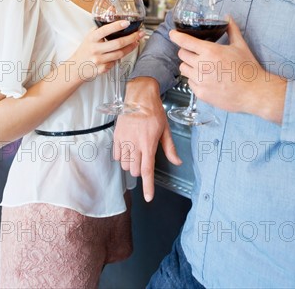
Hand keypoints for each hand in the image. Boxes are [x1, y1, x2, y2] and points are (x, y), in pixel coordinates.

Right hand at [70, 21, 143, 80]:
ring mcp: (98, 60)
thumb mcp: (91, 34)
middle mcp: (95, 49)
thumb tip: (112, 8)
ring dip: (131, 47)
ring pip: (120, 54)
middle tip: (140, 33)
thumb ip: (103, 23)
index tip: (127, 22)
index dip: (117, 26)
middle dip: (132, 38)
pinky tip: (124, 52)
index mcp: (92, 38)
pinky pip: (116, 62)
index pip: (105, 30)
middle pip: (118, 43)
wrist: (76, 67)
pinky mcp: (102, 69)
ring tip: (136, 42)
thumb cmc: (86, 48)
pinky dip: (121, 57)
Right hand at [113, 77, 181, 200]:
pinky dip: (122, 156)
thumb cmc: (154, 111)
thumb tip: (177, 162)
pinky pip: (116, 156)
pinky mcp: (116, 136)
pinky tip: (128, 148)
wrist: (139, 96)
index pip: (147, 170)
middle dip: (139, 170)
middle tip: (144, 158)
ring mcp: (124, 140)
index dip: (148, 186)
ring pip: (125, 165)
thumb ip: (170, 148)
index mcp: (149, 144)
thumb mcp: (166, 129)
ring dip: (130, 164)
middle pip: (135, 170)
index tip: (149, 198)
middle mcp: (135, 144)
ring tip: (136, 152)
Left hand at [169, 19, 285, 123]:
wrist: (254, 92)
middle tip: (197, 53)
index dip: (176, 36)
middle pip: (182, 54)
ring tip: (203, 67)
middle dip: (187, 51)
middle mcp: (202, 65)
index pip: (185, 41)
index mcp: (210, 51)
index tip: (173, 34)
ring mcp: (200, 80)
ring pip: (183, 69)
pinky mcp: (201, 93)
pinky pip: (189, 82)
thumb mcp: (240, 45)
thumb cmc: (248, 69)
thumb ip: (231, 29)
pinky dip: (195, 79)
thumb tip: (227, 17)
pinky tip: (207, 79)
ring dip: (189, 65)